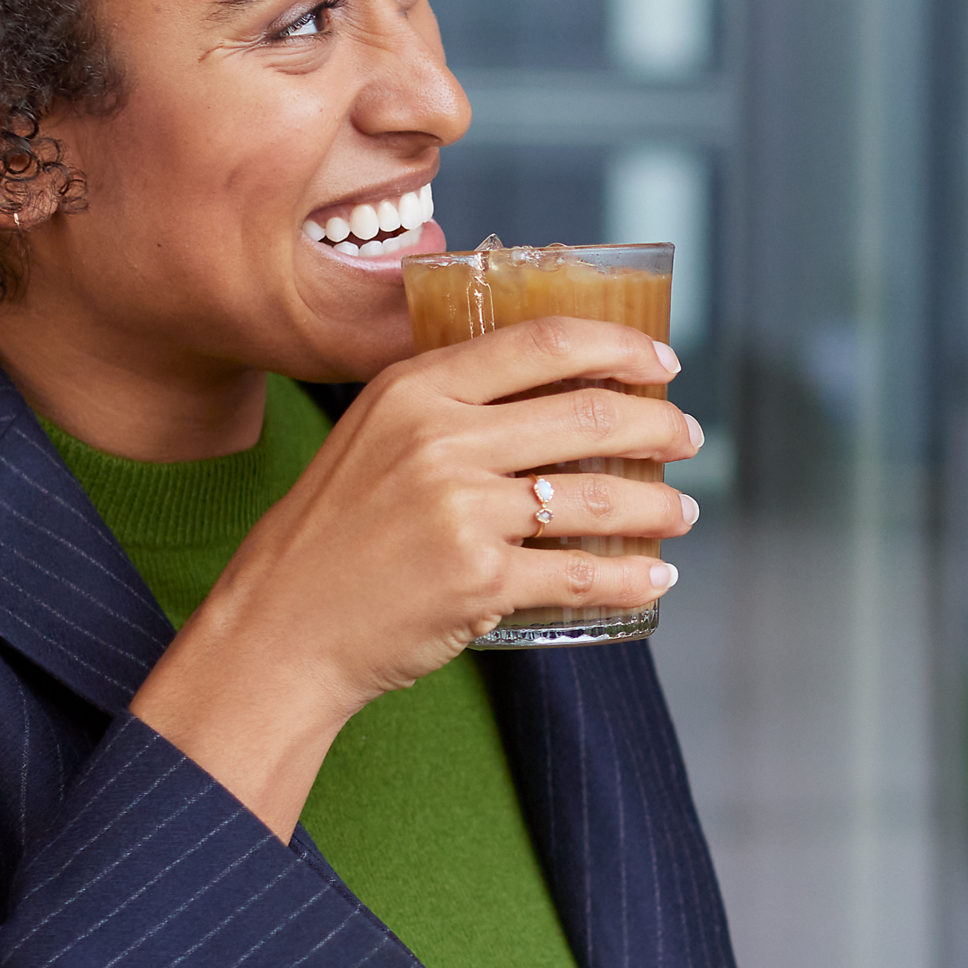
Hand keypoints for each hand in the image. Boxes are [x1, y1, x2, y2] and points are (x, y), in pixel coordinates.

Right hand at [128, 314, 702, 834]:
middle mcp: (440, 438)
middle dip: (658, 427)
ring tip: (682, 513)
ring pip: (596, 499)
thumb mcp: (375, 436)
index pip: (543, 343)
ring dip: (657, 507)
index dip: (619, 347)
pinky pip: (579, 575)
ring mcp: (461, 511)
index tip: (661, 361)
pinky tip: (655, 577)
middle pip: (587, 416)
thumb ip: (450, 405)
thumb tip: (558, 391)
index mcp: (416, 389)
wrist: (282, 624)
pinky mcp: (478, 580)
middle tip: (686, 439)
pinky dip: (630, 578)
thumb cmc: (334, 533)